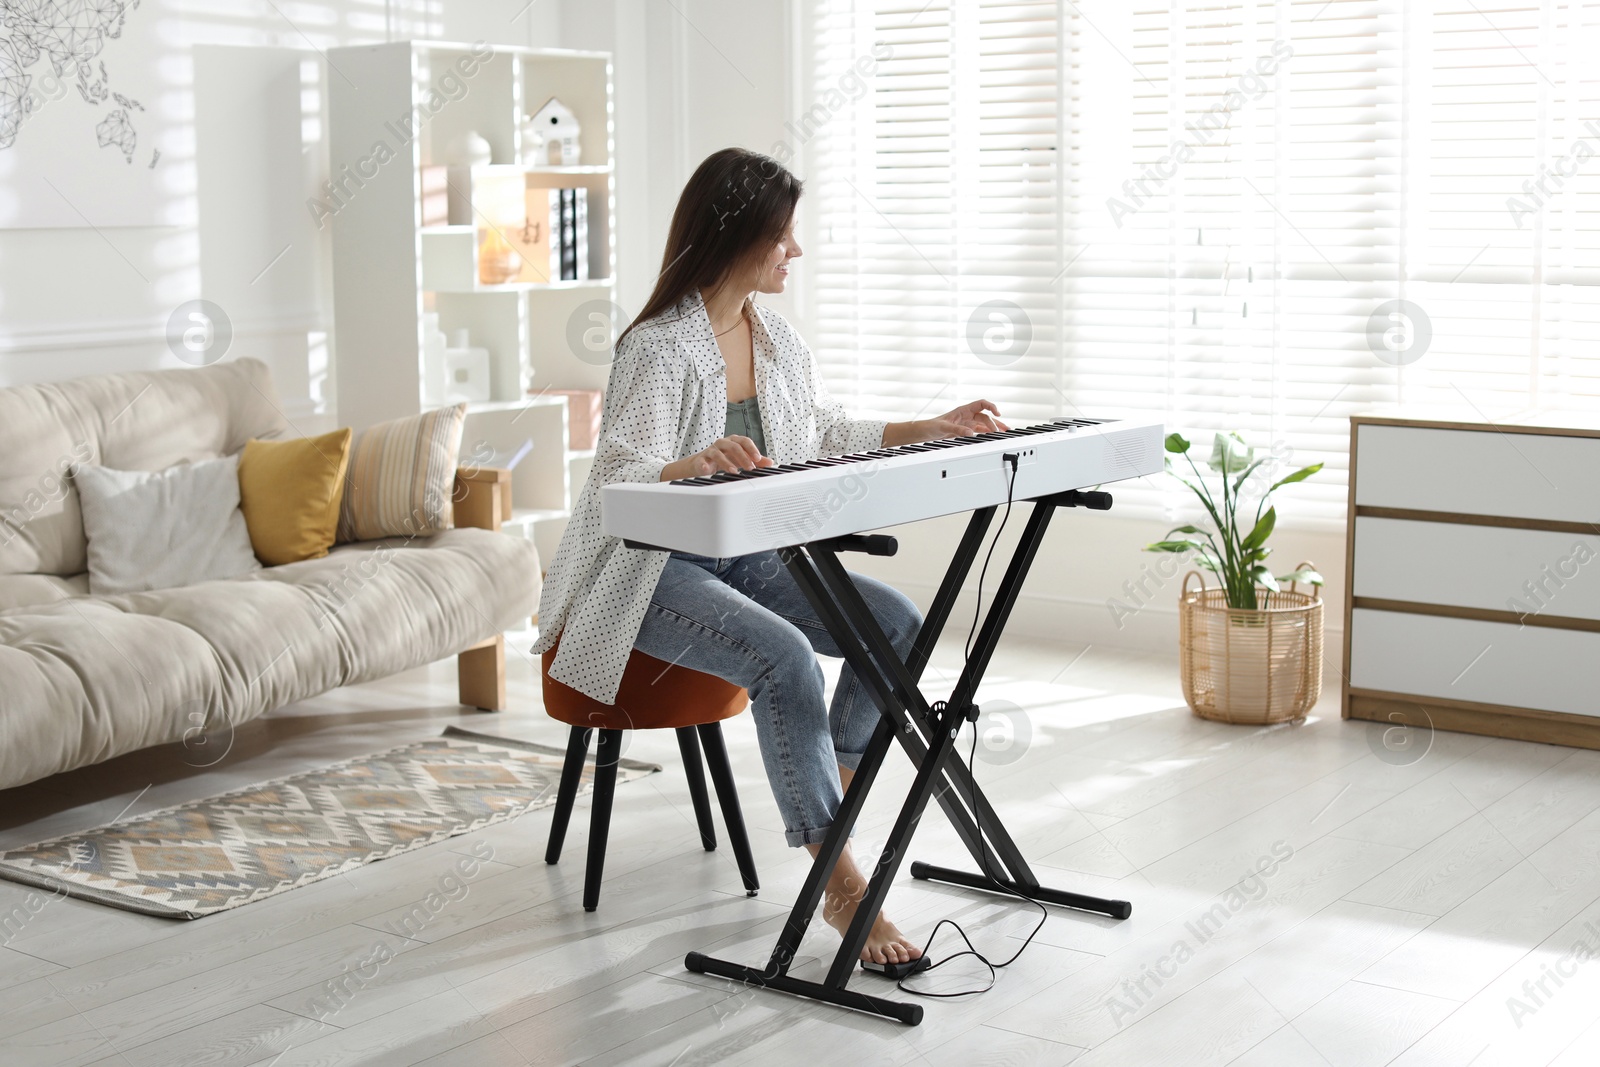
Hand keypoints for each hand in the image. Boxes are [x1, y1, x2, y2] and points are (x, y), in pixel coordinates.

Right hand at [684, 435, 773, 475]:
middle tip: (750, 467)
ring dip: (727, 463)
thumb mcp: (741, 458)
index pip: (744, 441)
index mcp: (733, 442)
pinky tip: (707, 469)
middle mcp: (722, 443)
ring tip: (734, 471)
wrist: (703, 463)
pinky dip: (704, 465)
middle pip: (733, 446)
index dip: (751, 449)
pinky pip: (702, 461)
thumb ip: (755, 460)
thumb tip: (770, 462)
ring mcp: (711, 451)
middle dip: (743, 457)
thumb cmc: (724, 458)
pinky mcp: (701, 459)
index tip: (758, 459)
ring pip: (718, 453)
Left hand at [888, 400, 1008, 445]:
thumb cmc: (931, 426)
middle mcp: (966, 415)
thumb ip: (957, 430)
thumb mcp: (943, 427)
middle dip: (994, 422)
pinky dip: (986, 433)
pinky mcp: (964, 431)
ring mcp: (966, 423)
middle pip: (985, 416)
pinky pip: (978, 431)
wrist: (924, 433)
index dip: (991, 406)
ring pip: (984, 424)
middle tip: (1000, 431)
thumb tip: (970, 433)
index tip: (998, 413)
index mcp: (962, 410)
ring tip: (1003, 432)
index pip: (981, 404)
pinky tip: (992, 436)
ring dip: (993, 428)